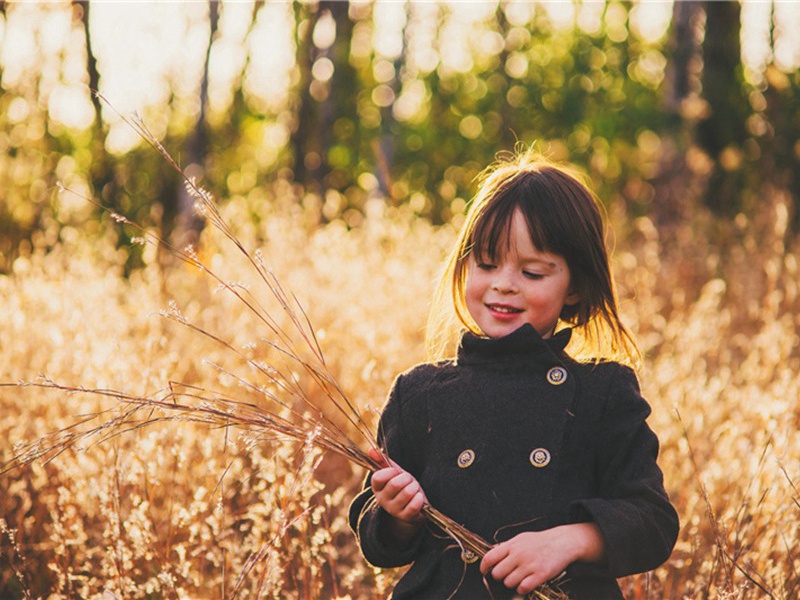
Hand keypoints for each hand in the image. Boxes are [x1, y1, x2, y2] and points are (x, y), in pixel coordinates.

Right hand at [367, 448, 426, 524]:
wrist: (414, 507)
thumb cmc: (403, 486)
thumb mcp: (394, 473)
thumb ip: (383, 461)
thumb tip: (370, 449)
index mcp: (377, 488)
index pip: (377, 478)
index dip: (389, 472)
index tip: (396, 472)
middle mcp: (382, 500)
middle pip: (395, 484)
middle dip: (407, 478)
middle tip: (409, 481)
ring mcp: (393, 510)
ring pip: (407, 493)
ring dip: (415, 488)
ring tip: (414, 489)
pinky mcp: (405, 517)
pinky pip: (414, 505)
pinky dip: (419, 498)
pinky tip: (419, 498)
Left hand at [479, 523, 604, 594]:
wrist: (562, 542)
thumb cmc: (540, 541)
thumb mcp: (521, 538)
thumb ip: (506, 546)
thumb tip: (491, 550)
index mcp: (512, 545)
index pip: (489, 557)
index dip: (484, 567)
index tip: (484, 572)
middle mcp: (518, 555)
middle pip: (497, 573)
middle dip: (500, 577)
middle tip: (506, 575)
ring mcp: (529, 565)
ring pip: (509, 583)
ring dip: (512, 584)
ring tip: (519, 579)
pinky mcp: (540, 575)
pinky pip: (523, 588)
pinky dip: (522, 589)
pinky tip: (526, 583)